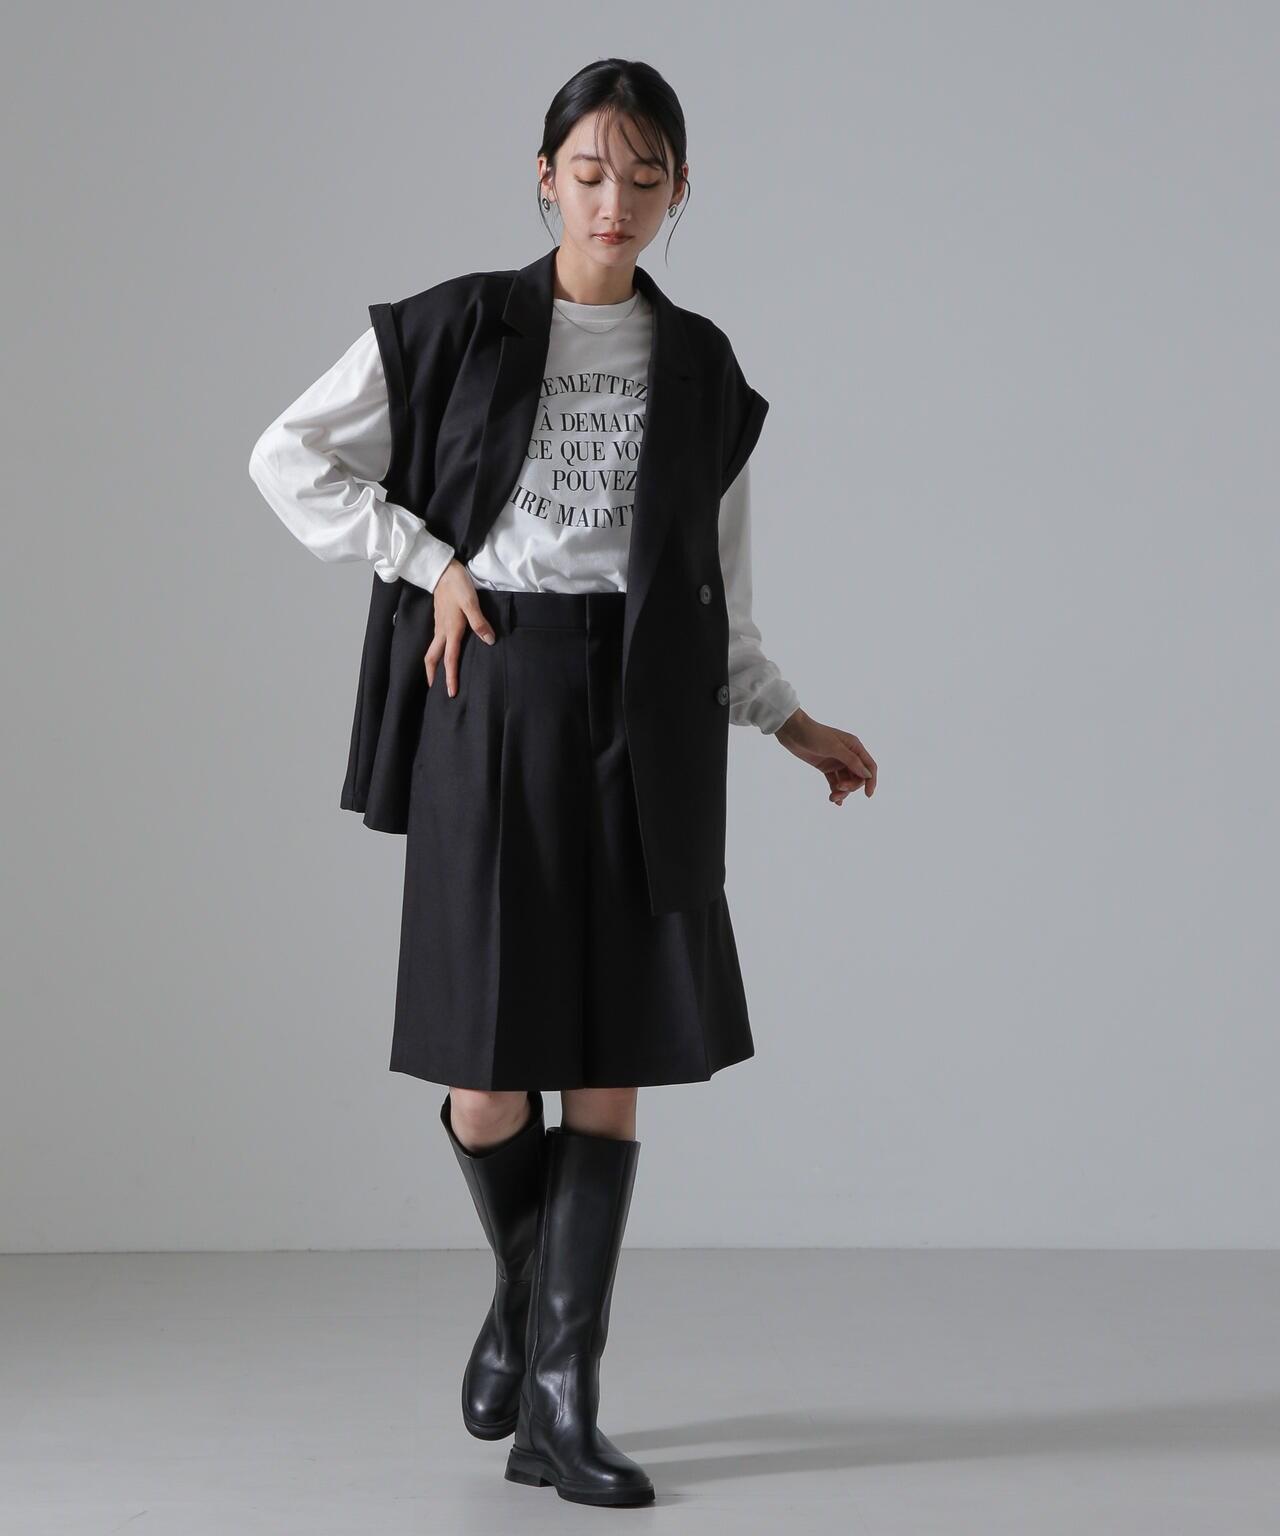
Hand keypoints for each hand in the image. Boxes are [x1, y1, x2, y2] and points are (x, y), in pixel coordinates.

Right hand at [424, 560, 496, 696]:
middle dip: (433, 675)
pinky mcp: (440, 619)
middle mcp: (442, 630)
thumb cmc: (457, 585)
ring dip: (433, 665)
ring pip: (432, 650)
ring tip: (438, 676)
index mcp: (450, 630)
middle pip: (432, 658)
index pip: (450, 659)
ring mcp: (439, 625)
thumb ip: (480, 622)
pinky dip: (437, 652)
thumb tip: (489, 640)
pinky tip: (443, 652)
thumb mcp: (471, 602)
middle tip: (436, 690)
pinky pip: (436, 641)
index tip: (451, 693)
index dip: (450, 677)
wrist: (442, 569)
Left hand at [773, 707, 876, 804]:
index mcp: (854, 746)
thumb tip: (867, 775)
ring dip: (842, 791)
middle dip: (851, 786)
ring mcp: (837, 761)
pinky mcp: (826, 766)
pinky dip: (835, 790)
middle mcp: (848, 754)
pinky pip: (834, 781)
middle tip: (839, 788)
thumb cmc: (814, 734)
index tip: (867, 795)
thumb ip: (851, 761)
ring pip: (846, 781)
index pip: (869, 766)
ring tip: (832, 798)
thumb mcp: (833, 748)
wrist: (792, 731)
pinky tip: (835, 800)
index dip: (871, 781)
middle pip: (858, 776)